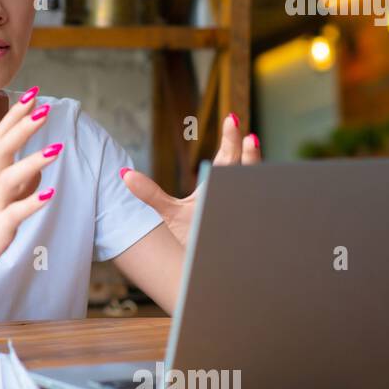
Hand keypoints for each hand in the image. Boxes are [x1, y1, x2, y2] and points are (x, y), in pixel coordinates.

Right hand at [0, 86, 61, 283]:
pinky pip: (15, 214)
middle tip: (44, 106)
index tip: (34, 93)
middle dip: (24, 127)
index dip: (17, 115)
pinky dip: (31, 203)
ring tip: (57, 149)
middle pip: (3, 148)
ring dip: (33, 162)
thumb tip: (38, 173)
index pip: (2, 137)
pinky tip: (50, 195)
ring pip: (10, 178)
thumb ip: (19, 186)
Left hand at [120, 113, 260, 248]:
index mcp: (218, 185)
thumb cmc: (192, 236)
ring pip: (256, 191)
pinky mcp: (249, 233)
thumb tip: (123, 174)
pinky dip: (264, 206)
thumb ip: (149, 192)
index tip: (231, 119)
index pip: (227, 158)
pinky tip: (265, 195)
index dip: (231, 140)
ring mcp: (245, 213)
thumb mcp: (169, 212)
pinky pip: (260, 217)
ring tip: (256, 156)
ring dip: (257, 175)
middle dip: (248, 154)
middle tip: (249, 137)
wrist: (203, 268)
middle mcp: (235, 195)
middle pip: (243, 170)